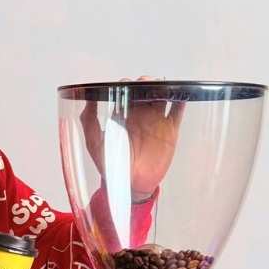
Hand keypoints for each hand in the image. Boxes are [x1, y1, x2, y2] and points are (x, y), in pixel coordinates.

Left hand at [80, 76, 184, 200]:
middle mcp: (139, 114)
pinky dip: (180, 100)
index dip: (125, 84)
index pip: (125, 92)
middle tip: (145, 83)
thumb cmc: (111, 165)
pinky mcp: (170, 130)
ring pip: (162, 96)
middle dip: (146, 83)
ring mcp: (156, 121)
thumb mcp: (94, 143)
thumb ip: (89, 122)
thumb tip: (87, 98)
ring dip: (162, 87)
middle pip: (145, 90)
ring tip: (160, 86)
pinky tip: (180, 94)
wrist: (130, 185)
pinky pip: (177, 110)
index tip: (124, 84)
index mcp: (122, 115)